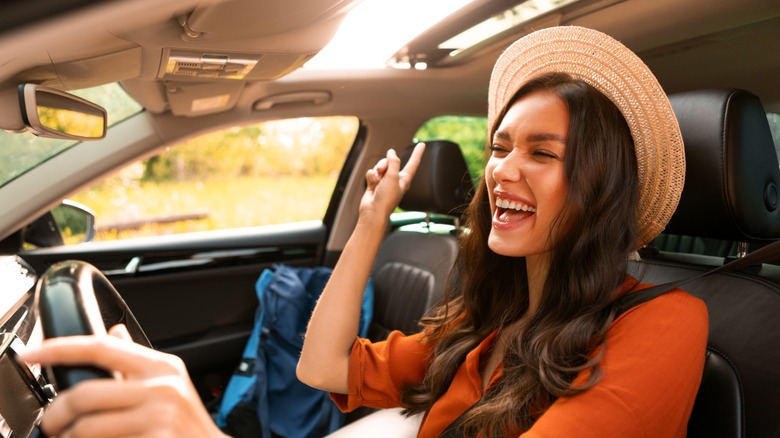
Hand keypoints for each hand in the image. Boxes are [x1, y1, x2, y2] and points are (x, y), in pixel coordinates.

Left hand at [22, 325, 226, 437]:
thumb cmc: (187, 425)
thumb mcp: (169, 384)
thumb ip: (136, 362)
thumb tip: (114, 333)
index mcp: (162, 367)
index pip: (101, 347)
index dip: (60, 348)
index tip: (33, 354)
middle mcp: (162, 389)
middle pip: (84, 395)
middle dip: (57, 415)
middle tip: (53, 425)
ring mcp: (159, 418)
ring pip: (86, 428)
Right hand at [359, 142, 424, 222]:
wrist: (373, 211)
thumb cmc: (386, 198)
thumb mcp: (393, 177)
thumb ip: (393, 162)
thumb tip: (391, 152)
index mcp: (405, 179)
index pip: (413, 163)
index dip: (417, 153)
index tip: (422, 144)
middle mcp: (395, 179)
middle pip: (391, 162)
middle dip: (385, 163)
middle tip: (383, 170)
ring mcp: (384, 181)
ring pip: (380, 166)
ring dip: (377, 170)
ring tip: (377, 179)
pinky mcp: (375, 183)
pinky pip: (372, 172)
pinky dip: (371, 176)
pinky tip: (372, 183)